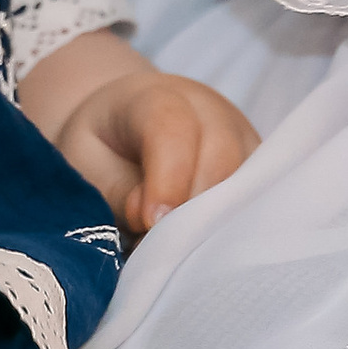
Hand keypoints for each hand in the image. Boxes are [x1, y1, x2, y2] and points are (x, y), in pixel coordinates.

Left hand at [34, 37, 258, 235]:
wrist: (123, 126)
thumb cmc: (101, 145)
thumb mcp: (86, 163)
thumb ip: (117, 190)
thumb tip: (154, 220)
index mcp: (154, 96)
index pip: (173, 128)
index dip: (167, 180)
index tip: (150, 223)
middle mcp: (208, 107)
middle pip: (220, 157)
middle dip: (192, 212)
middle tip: (162, 248)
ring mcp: (240, 132)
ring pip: (248, 181)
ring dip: (217, 224)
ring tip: (182, 252)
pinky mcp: (258, 163)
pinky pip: (260, 196)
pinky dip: (236, 226)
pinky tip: (210, 248)